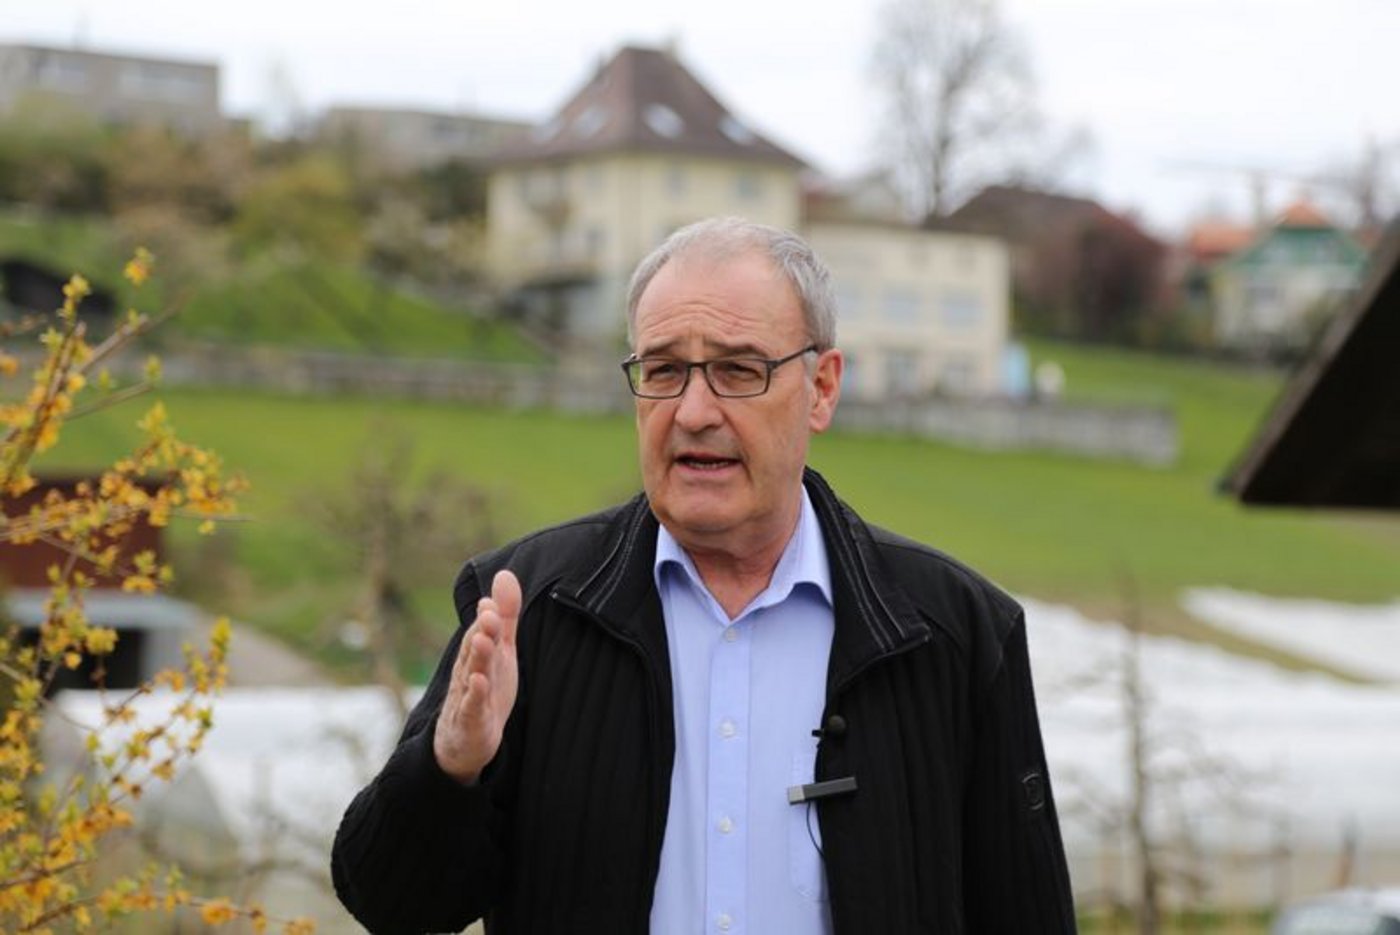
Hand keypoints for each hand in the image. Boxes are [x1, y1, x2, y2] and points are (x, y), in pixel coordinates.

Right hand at [433, 569, 521, 783]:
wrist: (465, 740)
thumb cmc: (484, 687)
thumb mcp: (500, 650)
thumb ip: (504, 616)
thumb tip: (505, 574)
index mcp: (477, 654)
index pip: (481, 632)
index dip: (488, 618)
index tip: (493, 603)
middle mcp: (468, 672)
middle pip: (474, 650)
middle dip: (481, 632)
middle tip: (489, 614)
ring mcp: (467, 697)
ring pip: (470, 675)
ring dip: (477, 658)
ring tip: (484, 640)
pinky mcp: (471, 722)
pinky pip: (472, 708)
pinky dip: (474, 696)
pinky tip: (480, 682)